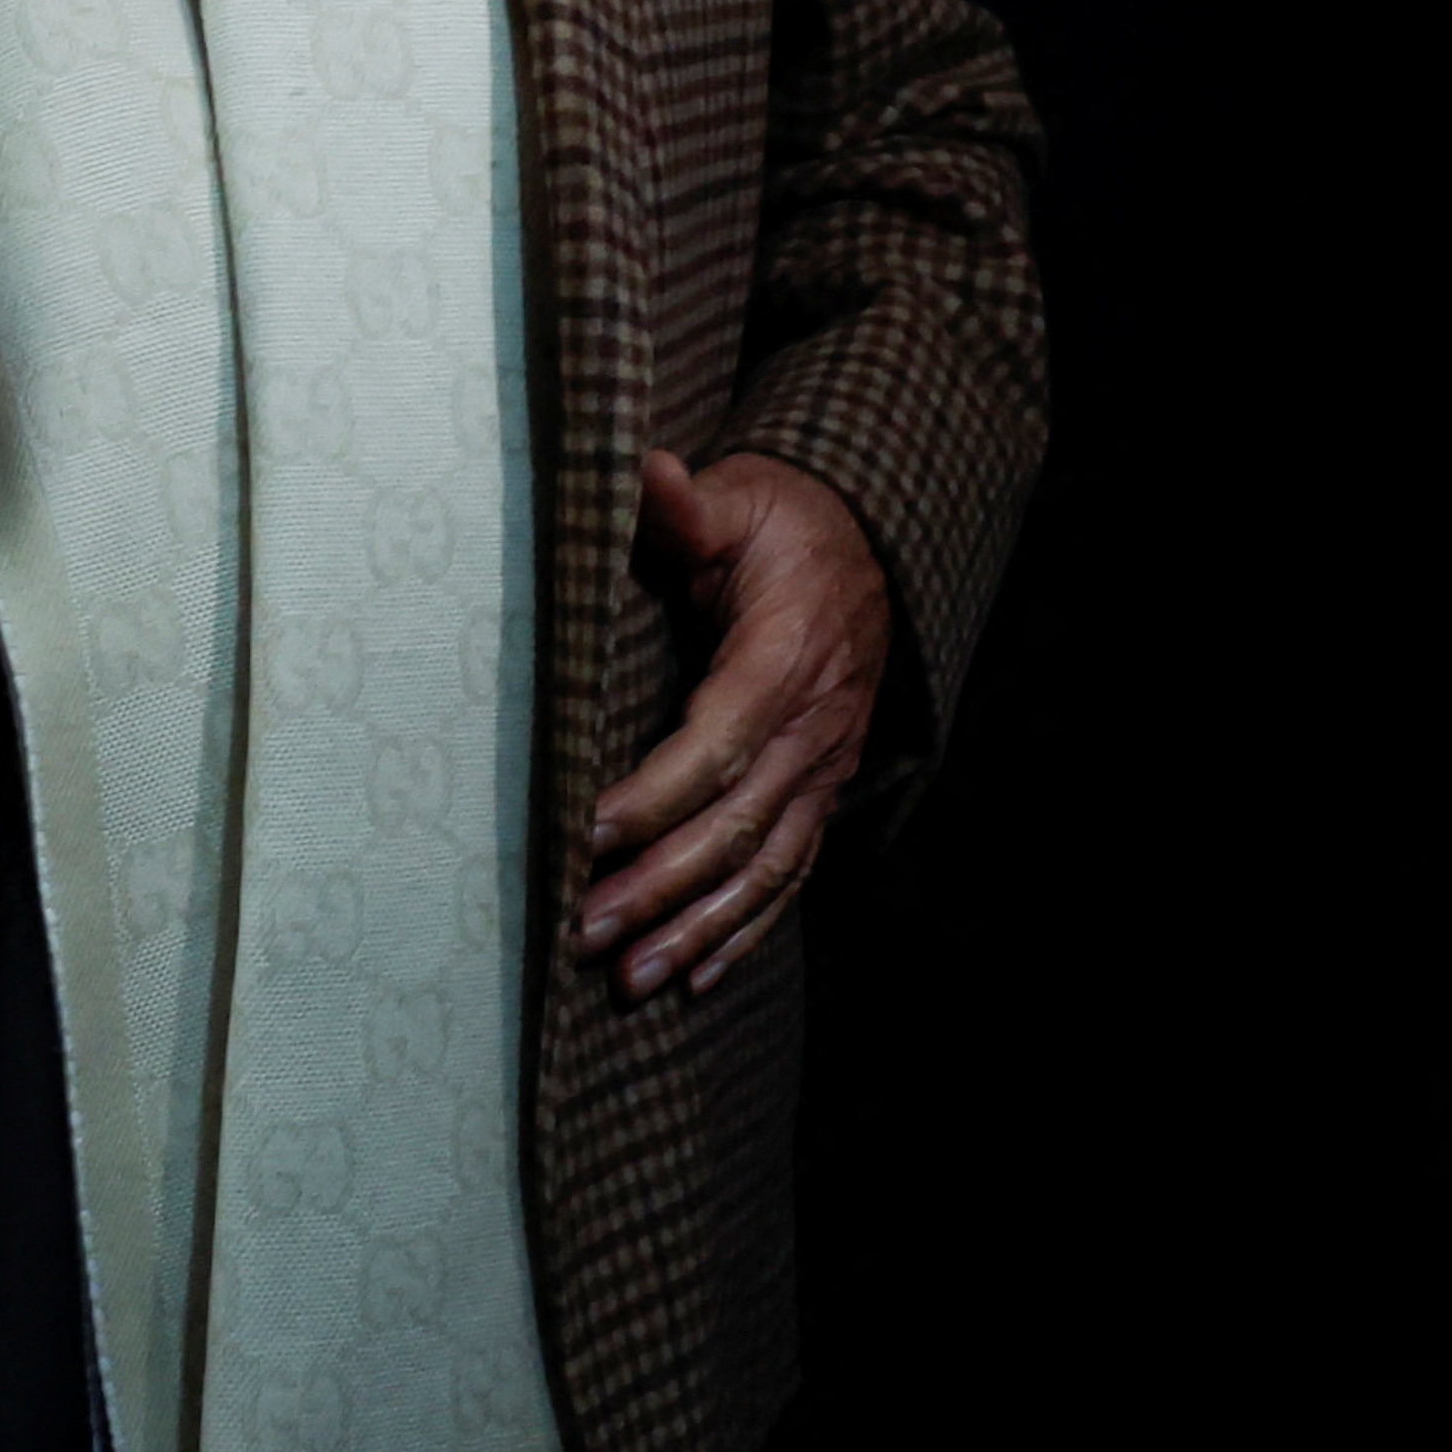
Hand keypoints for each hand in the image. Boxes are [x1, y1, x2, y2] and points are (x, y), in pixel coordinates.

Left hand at [577, 451, 889, 999]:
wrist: (865, 544)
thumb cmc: (781, 524)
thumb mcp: (738, 500)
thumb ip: (685, 505)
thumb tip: (643, 470)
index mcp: (784, 658)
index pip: (718, 742)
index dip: (657, 794)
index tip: (587, 832)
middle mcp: (812, 728)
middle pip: (736, 825)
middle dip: (662, 886)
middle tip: (586, 931)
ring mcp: (822, 769)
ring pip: (765, 868)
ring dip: (698, 929)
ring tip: (631, 981)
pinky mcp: (819, 790)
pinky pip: (789, 874)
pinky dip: (745, 931)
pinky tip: (696, 979)